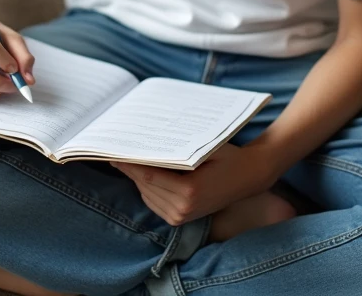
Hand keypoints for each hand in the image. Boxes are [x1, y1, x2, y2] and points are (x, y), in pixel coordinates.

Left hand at [111, 143, 273, 226]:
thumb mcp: (204, 146)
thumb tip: (147, 141)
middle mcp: (182, 208)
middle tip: (113, 148)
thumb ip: (177, 148)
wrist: (250, 177)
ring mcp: (180, 216)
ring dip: (135, 176)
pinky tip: (141, 171)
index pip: (147, 174)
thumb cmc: (227, 156)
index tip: (111, 149)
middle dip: (128, 167)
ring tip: (123, 157)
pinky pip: (153, 200)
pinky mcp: (179, 219)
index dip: (127, 162)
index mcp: (189, 190)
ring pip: (145, 193)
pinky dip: (145, 186)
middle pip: (143, 184)